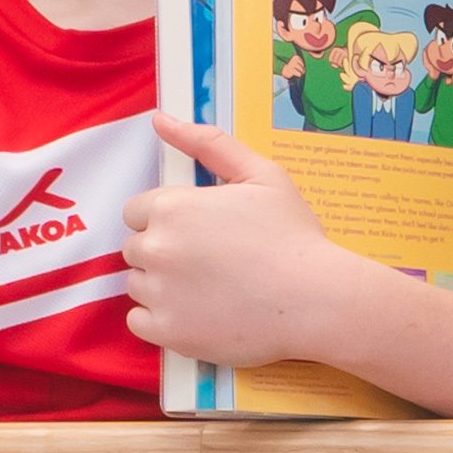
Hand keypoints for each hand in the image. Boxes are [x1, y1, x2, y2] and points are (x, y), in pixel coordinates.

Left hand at [121, 109, 384, 375]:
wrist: (317, 300)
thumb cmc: (293, 235)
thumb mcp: (261, 175)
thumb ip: (207, 143)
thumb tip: (160, 119)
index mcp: (171, 207)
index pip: (138, 212)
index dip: (168, 220)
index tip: (201, 234)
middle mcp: (156, 248)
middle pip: (135, 248)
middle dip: (164, 253)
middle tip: (210, 263)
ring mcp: (158, 294)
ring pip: (138, 285)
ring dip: (162, 286)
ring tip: (209, 290)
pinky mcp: (166, 332)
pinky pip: (139, 323)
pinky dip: (161, 320)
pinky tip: (198, 314)